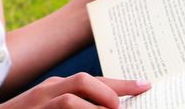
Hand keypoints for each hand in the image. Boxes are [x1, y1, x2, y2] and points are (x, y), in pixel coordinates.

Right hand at [0, 74, 149, 108]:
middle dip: (113, 89)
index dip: (120, 83)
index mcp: (55, 87)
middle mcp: (47, 90)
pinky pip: (62, 107)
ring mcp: (38, 103)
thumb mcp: (49, 107)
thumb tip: (110, 105)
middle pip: (86, 79)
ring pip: (72, 98)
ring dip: (95, 105)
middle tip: (128, 105)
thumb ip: (75, 103)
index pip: (93, 80)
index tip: (145, 84)